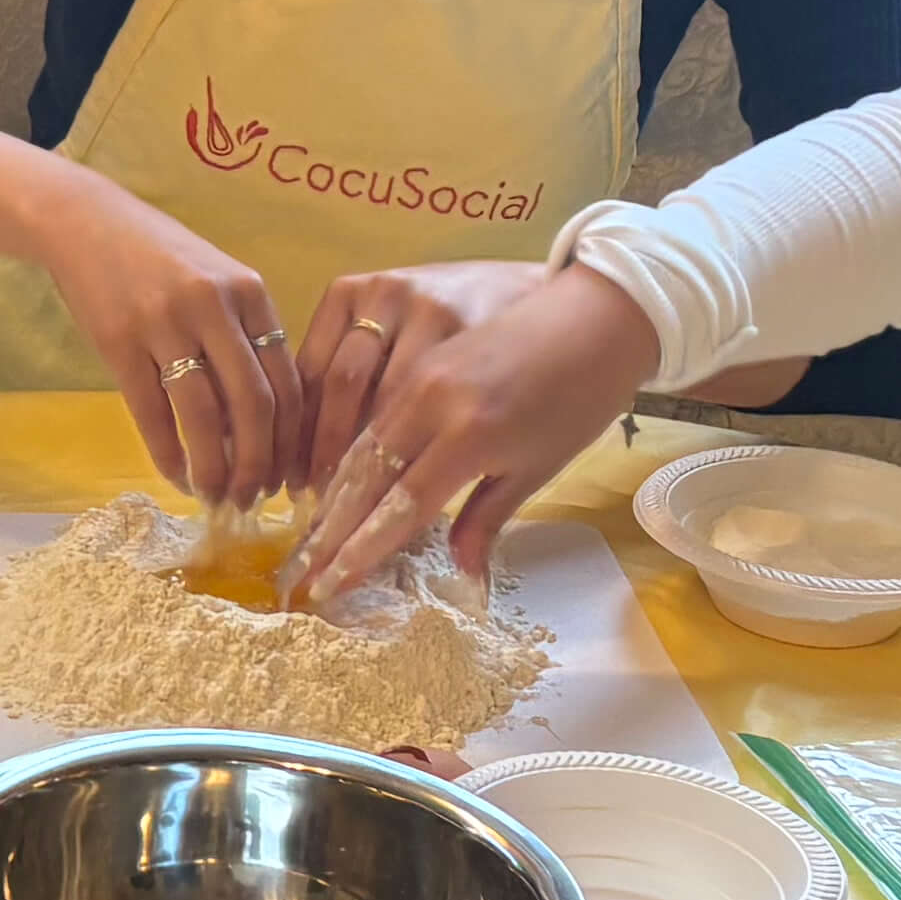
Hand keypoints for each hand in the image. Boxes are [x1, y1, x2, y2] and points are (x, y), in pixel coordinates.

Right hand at [27, 177, 294, 504]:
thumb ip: (245, 338)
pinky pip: (151, 413)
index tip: (289, 474)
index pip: (288, 379)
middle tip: (254, 498)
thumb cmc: (161, 257)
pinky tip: (175, 475)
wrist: (87, 222)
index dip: (292, 438)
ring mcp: (164, 323)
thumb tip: (264, 425)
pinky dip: (168, 454)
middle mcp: (214, 307)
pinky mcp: (119, 341)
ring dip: (214, 468)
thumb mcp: (219, 281)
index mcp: (251, 293)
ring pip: (204, 416)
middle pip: (253, 404)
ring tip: (215, 496)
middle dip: (260, 463)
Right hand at [286, 257, 660, 602]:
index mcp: (468, 436)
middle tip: (302, 567)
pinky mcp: (416, 350)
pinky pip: (365, 399)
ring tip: (308, 526)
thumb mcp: (539, 466)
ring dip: (330, 483)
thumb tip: (460, 572)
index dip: (361, 549)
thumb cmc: (580, 398)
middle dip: (331, 524)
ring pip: (358, 433)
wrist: (598, 314)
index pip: (400, 505)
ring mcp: (418, 368)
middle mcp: (430, 399)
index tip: (330, 585)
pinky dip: (344, 438)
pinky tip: (330, 465)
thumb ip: (486, 516)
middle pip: (365, 470)